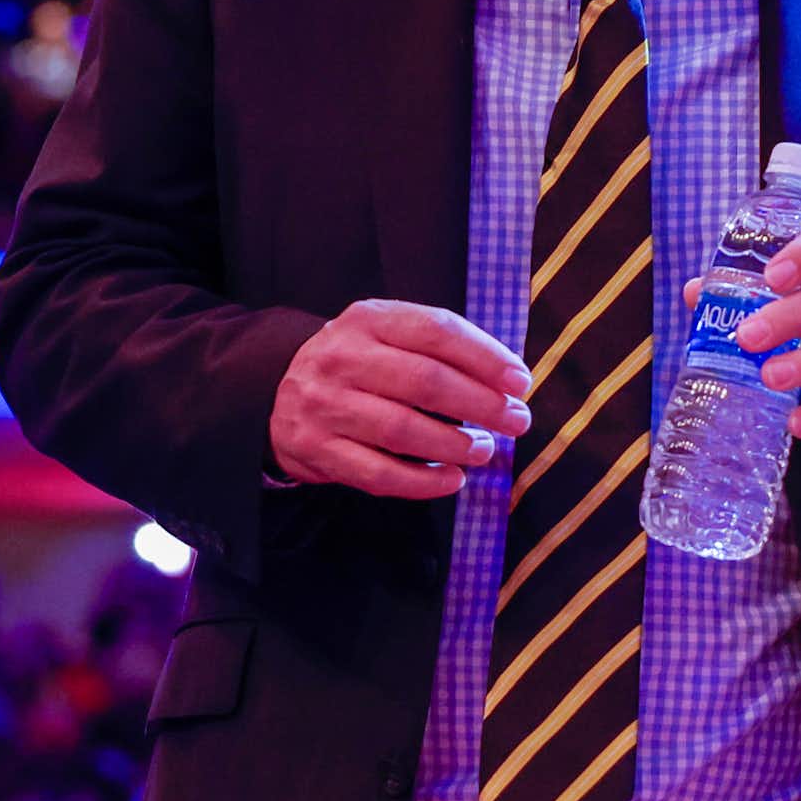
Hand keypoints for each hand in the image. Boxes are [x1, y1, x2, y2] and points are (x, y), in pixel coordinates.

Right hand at [269, 300, 533, 498]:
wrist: (280, 392)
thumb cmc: (359, 366)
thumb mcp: (387, 337)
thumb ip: (439, 349)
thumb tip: (509, 383)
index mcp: (365, 319)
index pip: (435, 330)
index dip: (485, 357)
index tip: (521, 383)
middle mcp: (340, 357)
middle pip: (424, 380)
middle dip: (481, 404)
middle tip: (516, 422)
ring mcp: (323, 404)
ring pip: (402, 429)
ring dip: (454, 444)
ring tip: (484, 450)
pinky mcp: (314, 448)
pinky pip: (378, 473)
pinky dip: (423, 481)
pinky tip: (452, 479)